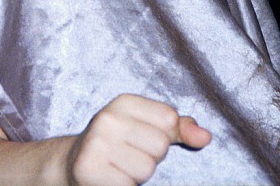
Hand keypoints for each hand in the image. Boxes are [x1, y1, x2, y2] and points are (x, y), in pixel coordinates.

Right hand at [65, 93, 210, 185]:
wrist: (73, 163)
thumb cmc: (118, 144)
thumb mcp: (146, 126)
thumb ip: (179, 128)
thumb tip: (206, 137)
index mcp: (124, 102)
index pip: (168, 118)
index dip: (164, 135)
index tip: (142, 137)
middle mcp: (108, 118)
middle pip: (159, 145)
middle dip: (150, 157)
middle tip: (128, 156)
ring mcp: (97, 144)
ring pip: (146, 168)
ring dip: (137, 175)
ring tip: (119, 167)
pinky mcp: (89, 170)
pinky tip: (111, 179)